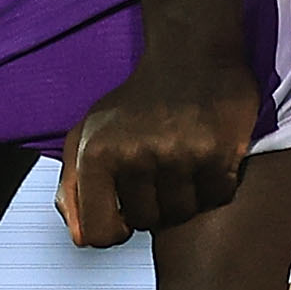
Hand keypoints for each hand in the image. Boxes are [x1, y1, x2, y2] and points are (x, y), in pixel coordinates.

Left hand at [53, 54, 259, 247]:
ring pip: (184, 214)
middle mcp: (135, 154)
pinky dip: (216, 183)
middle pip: (148, 223)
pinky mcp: (218, 150)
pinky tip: (208, 156)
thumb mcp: (88, 133)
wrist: (190, 51)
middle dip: (154, 203)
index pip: (100, 235)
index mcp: (97, 153)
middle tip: (160, 167)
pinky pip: (218, 197)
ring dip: (186, 195)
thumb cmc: (136, 99)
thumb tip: (80, 238)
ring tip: (184, 160)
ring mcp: (179, 153)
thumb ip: (73, 187)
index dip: (116, 227)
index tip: (126, 206)